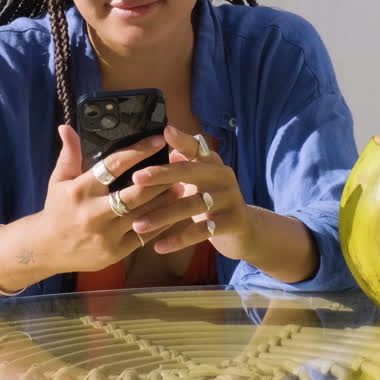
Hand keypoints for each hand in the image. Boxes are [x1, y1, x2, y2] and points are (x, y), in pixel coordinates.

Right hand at [32, 125, 180, 274]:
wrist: (47, 249)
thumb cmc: (57, 209)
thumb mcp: (59, 180)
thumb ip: (69, 154)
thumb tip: (66, 127)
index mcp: (81, 190)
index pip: (114, 165)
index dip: (139, 151)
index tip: (159, 140)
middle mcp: (94, 212)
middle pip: (135, 193)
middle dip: (160, 178)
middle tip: (177, 165)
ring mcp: (106, 234)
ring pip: (144, 214)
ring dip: (165, 200)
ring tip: (180, 185)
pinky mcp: (115, 252)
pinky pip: (144, 236)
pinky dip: (160, 223)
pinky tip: (172, 211)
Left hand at [129, 125, 256, 260]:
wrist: (244, 231)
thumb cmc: (211, 202)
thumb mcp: (199, 181)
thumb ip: (182, 164)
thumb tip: (161, 144)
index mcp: (213, 163)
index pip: (196, 148)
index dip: (182, 140)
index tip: (164, 132)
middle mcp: (223, 176)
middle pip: (190, 172)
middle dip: (161, 175)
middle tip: (136, 178)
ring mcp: (230, 198)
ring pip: (192, 205)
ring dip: (162, 216)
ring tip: (138, 225)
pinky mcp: (233, 222)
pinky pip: (201, 232)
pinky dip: (178, 240)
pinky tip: (158, 247)